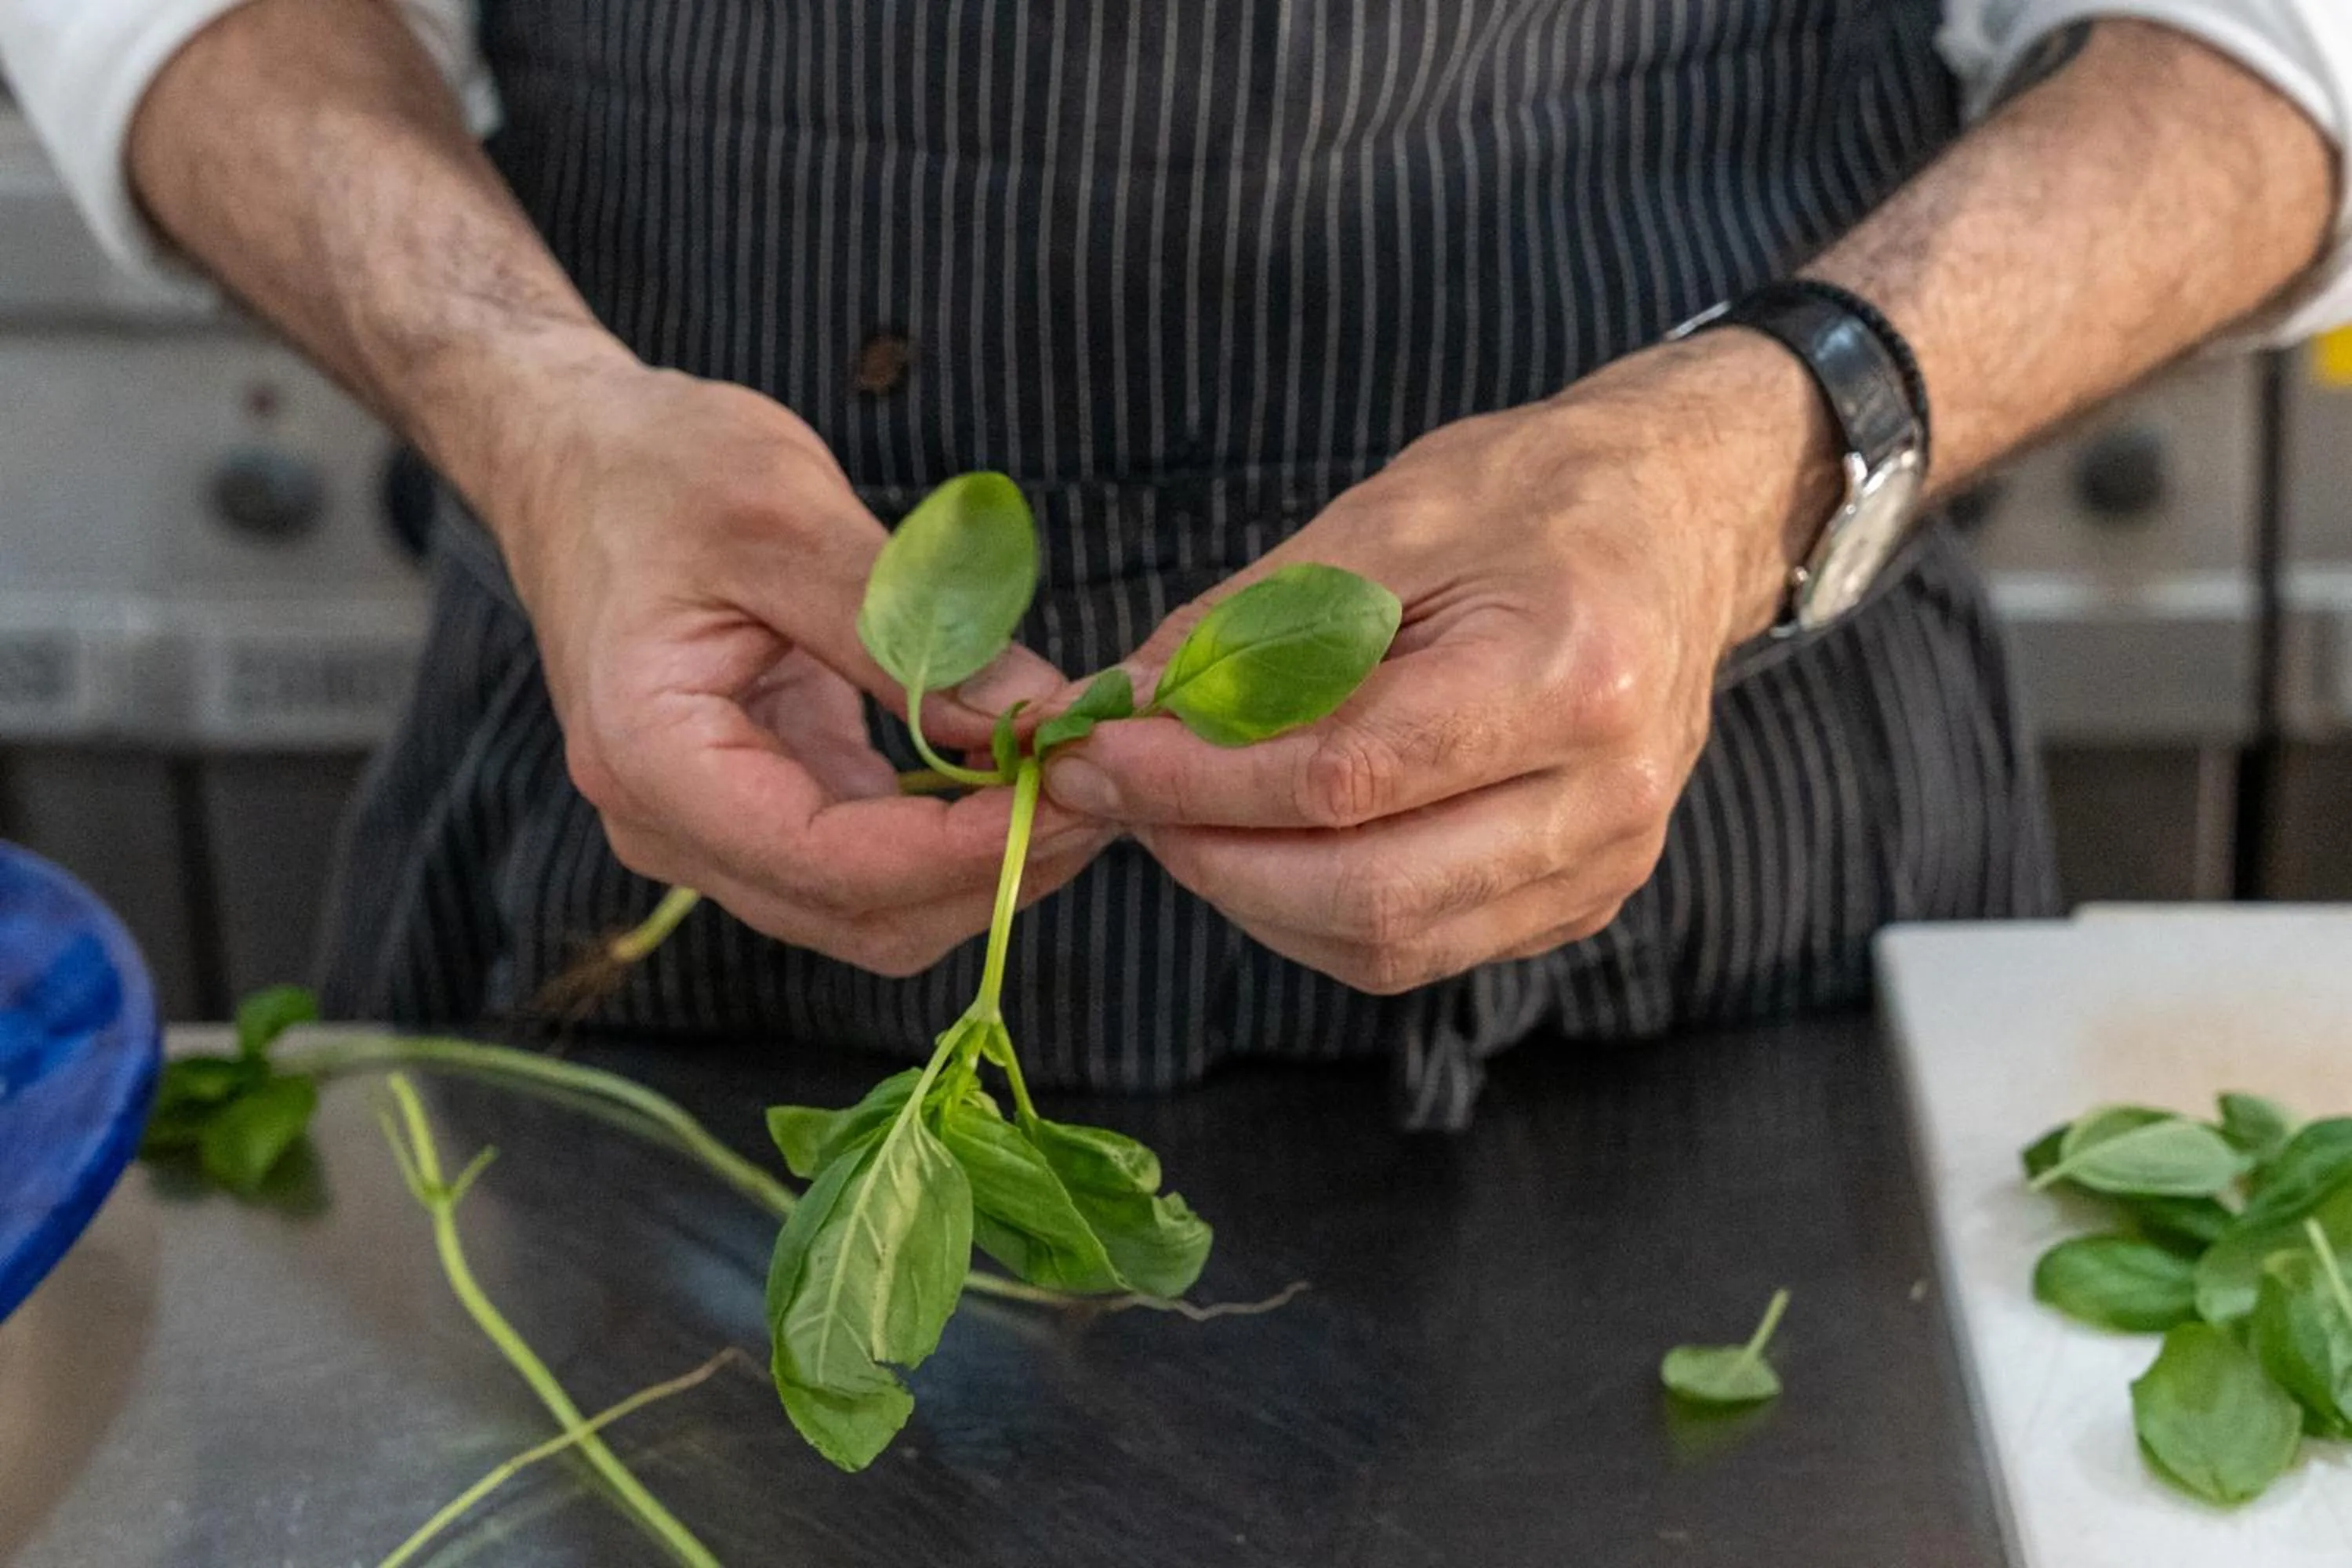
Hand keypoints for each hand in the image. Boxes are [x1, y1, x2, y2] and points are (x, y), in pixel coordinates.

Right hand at [476, 346, 1108, 974]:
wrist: (579, 456)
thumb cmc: (659, 466)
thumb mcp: (784, 514)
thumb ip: (906, 622)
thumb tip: (1034, 715)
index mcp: (653, 758)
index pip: (828, 862)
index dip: (962, 849)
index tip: (1072, 793)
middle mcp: (669, 824)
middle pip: (859, 914)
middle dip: (990, 869)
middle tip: (1103, 786)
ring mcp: (711, 827)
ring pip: (873, 907)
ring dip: (982, 864)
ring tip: (1078, 780)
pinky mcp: (757, 804)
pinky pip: (869, 856)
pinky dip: (950, 830)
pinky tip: (1020, 772)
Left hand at [1039, 333, 1840, 992]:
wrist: (1679, 525)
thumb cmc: (1536, 501)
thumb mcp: (1388, 519)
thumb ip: (1254, 622)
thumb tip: (1129, 706)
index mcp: (1571, 676)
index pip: (1346, 775)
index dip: (1197, 779)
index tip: (1094, 753)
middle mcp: (1605, 795)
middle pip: (1367, 894)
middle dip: (1211, 856)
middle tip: (1121, 797)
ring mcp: (1604, 863)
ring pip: (1388, 946)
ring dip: (1253, 896)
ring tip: (1184, 817)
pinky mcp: (1582, 899)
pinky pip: (1422, 949)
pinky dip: (1316, 912)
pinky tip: (1269, 844)